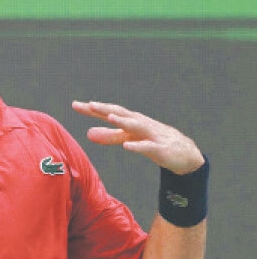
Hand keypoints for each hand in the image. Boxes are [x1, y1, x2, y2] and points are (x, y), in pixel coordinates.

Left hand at [72, 101, 204, 174]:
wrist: (184, 154)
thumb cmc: (153, 141)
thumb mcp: (128, 138)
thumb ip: (109, 136)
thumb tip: (88, 133)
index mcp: (131, 120)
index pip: (109, 111)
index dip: (92, 109)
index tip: (75, 104)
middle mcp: (140, 123)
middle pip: (121, 114)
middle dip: (105, 109)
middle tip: (90, 104)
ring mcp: (151, 135)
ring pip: (136, 126)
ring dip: (123, 121)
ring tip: (109, 116)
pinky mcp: (160, 149)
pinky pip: (148, 147)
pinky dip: (138, 146)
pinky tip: (127, 147)